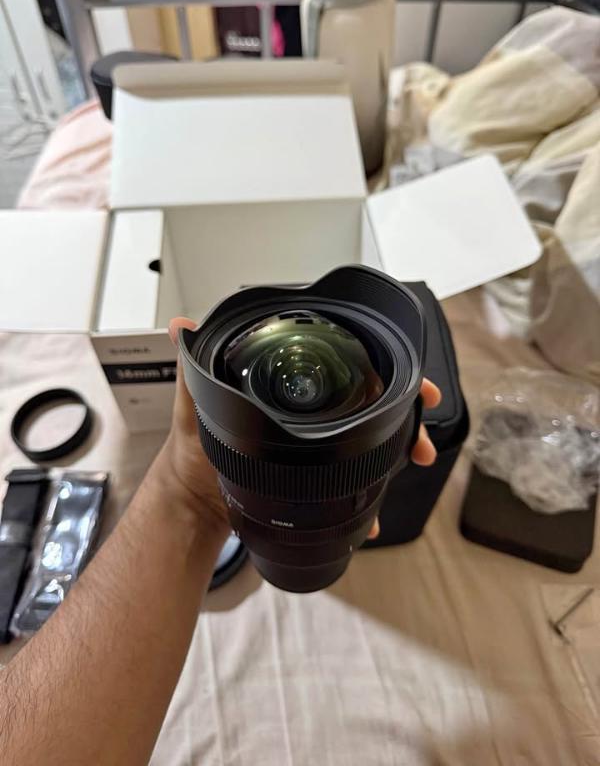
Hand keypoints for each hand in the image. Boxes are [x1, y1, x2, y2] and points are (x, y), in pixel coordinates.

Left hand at [164, 318, 440, 540]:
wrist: (193, 504)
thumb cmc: (192, 450)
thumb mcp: (192, 405)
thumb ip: (191, 366)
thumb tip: (181, 326)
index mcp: (286, 383)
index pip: (345, 363)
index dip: (384, 368)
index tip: (413, 383)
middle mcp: (306, 408)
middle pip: (371, 400)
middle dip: (405, 414)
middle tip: (421, 436)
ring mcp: (313, 441)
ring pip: (369, 437)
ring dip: (397, 448)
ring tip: (413, 460)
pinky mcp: (313, 472)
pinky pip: (350, 475)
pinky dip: (368, 491)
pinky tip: (375, 512)